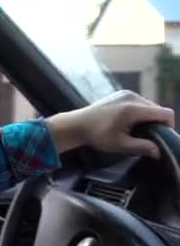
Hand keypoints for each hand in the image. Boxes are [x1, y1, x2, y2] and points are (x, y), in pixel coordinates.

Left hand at [47, 90, 174, 157]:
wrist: (77, 124)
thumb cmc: (97, 135)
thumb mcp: (120, 144)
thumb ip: (142, 147)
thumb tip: (159, 152)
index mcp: (134, 108)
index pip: (165, 113)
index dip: (169, 126)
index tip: (162, 137)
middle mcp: (132, 96)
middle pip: (157, 109)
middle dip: (157, 123)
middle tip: (148, 137)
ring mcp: (126, 93)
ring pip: (149, 105)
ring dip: (148, 117)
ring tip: (137, 130)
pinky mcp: (120, 93)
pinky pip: (139, 102)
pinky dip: (140, 112)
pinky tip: (130, 122)